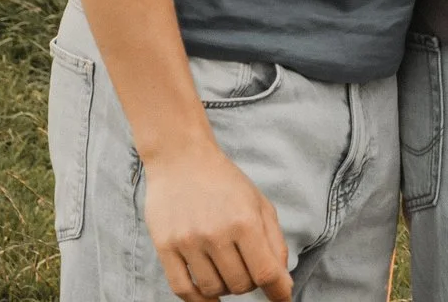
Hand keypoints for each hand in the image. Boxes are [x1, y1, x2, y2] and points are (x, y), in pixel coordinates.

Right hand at [140, 139, 292, 300]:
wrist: (182, 160)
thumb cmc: (226, 183)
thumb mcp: (259, 204)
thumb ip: (274, 242)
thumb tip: (283, 282)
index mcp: (245, 221)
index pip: (266, 271)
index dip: (278, 291)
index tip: (283, 298)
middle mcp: (216, 234)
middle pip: (240, 284)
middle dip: (251, 284)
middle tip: (250, 271)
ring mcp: (188, 242)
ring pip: (213, 289)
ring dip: (226, 290)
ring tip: (229, 274)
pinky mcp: (165, 248)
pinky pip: (182, 289)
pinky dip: (199, 299)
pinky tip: (209, 295)